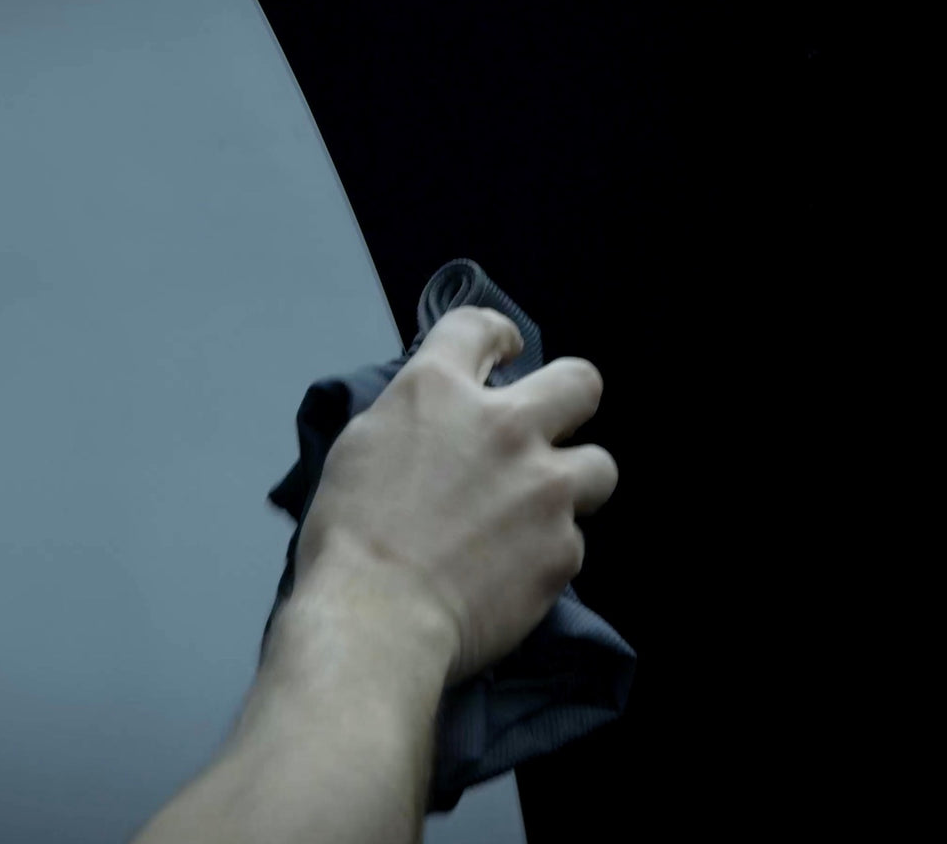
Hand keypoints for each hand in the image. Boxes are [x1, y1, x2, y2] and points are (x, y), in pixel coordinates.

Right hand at [296, 306, 617, 682]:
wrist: (376, 618)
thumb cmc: (347, 540)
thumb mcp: (360, 449)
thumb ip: (411, 421)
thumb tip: (434, 426)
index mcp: (439, 391)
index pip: (479, 328)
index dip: (497, 336)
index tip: (506, 351)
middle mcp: (504, 425)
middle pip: (579, 382)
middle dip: (569, 399)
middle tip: (550, 427)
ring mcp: (544, 487)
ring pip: (599, 466)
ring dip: (573, 484)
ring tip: (540, 512)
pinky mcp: (563, 548)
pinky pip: (572, 541)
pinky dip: (546, 554)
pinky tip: (512, 572)